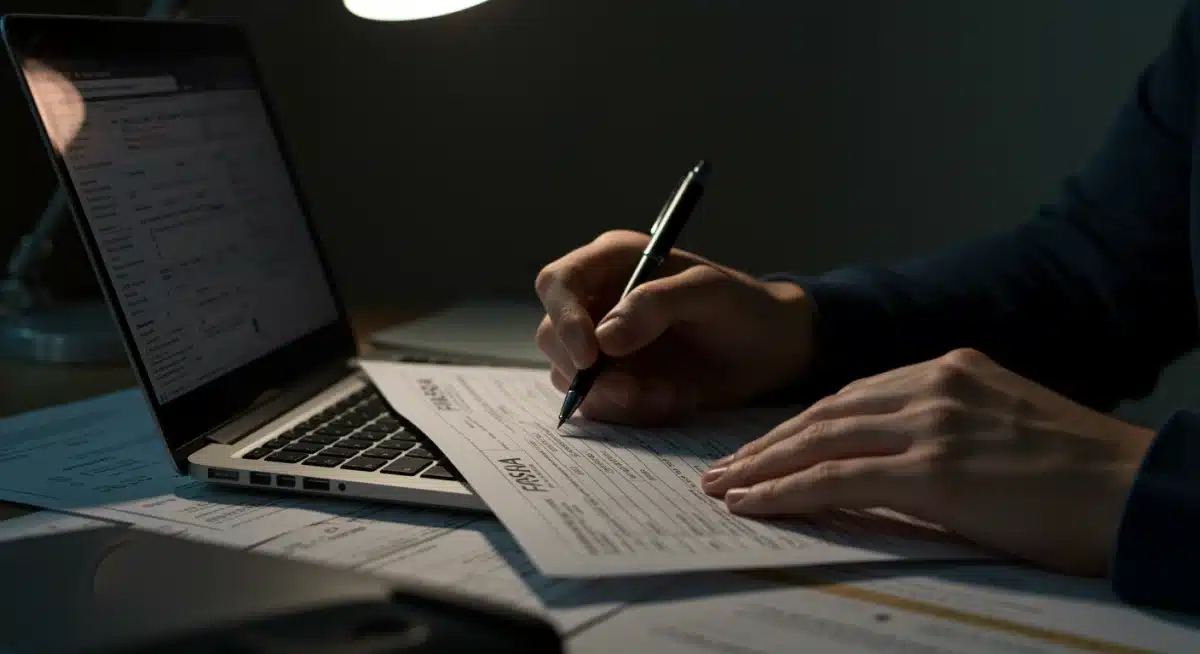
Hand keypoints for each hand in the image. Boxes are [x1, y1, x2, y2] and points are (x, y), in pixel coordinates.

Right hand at [535, 230, 814, 423]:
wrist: (773, 353)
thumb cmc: (743, 308)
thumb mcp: (709, 293)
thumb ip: (657, 304)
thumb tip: (605, 338)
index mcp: (612, 263)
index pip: (558, 283)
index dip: (563, 318)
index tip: (591, 355)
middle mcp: (599, 302)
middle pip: (552, 336)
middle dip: (588, 370)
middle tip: (635, 390)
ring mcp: (604, 346)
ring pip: (572, 378)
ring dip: (618, 395)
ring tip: (673, 392)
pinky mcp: (617, 382)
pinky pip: (601, 405)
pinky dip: (634, 411)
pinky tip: (676, 398)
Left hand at [700, 347, 1154, 575]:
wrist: (1135, 489)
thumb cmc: (1077, 470)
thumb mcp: (1001, 425)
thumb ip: (942, 429)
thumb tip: (888, 460)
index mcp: (949, 369)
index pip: (853, 397)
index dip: (802, 425)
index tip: (766, 446)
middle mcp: (932, 385)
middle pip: (826, 412)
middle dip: (768, 443)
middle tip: (724, 467)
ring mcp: (930, 424)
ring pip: (820, 439)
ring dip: (763, 466)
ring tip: (724, 486)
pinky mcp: (932, 470)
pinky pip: (836, 477)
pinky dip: (787, 490)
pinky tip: (754, 503)